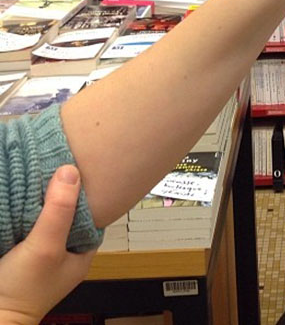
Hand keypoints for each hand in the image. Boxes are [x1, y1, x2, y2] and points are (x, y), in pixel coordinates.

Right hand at [0, 165, 94, 324]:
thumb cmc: (21, 291)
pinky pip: (28, 225)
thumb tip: (70, 171)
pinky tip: (23, 194)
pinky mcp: (20, 253)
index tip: (80, 166)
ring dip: (41, 200)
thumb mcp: (46, 247)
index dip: (87, 190)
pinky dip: (26, 211)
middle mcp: (65, 250)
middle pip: (68, 211)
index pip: (93, 211)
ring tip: (40, 172)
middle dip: (62, 192)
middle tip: (57, 162)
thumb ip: (59, 212)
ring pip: (47, 217)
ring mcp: (42, 252)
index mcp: (82, 251)